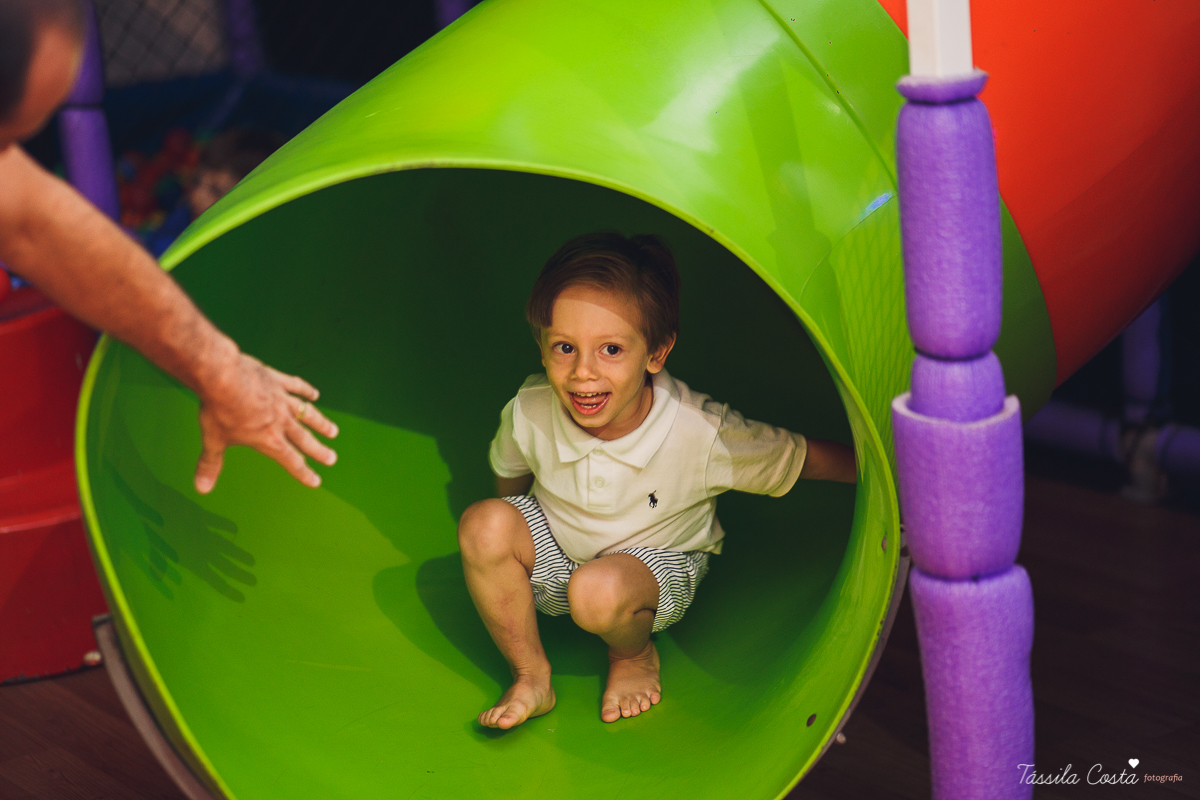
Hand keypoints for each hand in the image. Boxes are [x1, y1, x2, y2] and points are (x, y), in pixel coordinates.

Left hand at [194, 353, 338, 493]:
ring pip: (306, 414)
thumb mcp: (213, 439)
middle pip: (304, 439)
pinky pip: (296, 386)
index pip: (290, 460)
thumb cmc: (218, 410)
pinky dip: (306, 390)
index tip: (316, 481)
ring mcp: (281, 399)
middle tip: (332, 458)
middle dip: (318, 451)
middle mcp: (281, 421)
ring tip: (332, 431)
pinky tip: (314, 393)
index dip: (304, 473)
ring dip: (320, 423)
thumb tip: (201, 488)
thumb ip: (210, 464)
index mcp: (268, 439)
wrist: (223, 377)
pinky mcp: (277, 381)